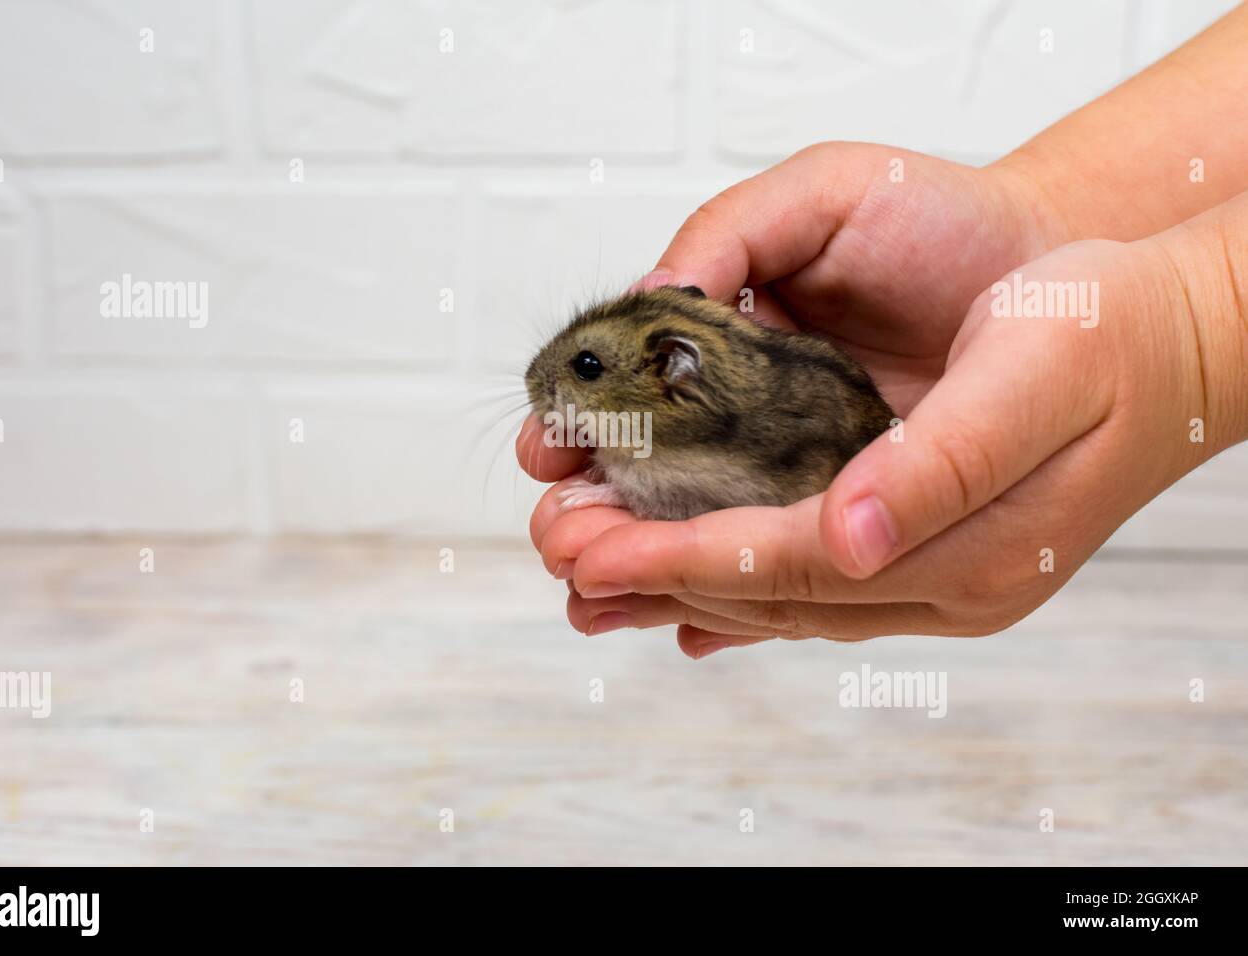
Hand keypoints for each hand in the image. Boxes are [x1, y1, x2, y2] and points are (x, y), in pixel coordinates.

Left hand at [528, 225, 1240, 655]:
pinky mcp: (922, 553)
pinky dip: (737, 586)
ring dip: (681, 584)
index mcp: (968, 552)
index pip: (791, 568)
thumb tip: (846, 534)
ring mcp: (933, 578)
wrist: (1171, 340)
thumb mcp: (1034, 376)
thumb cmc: (1106, 339)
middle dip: (656, 575)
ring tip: (589, 576)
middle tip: (560, 552)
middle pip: (769, 593)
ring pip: (780, 598)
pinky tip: (685, 602)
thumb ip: (940, 465)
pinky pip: (809, 586)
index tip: (593, 550)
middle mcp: (943, 584)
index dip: (682, 559)